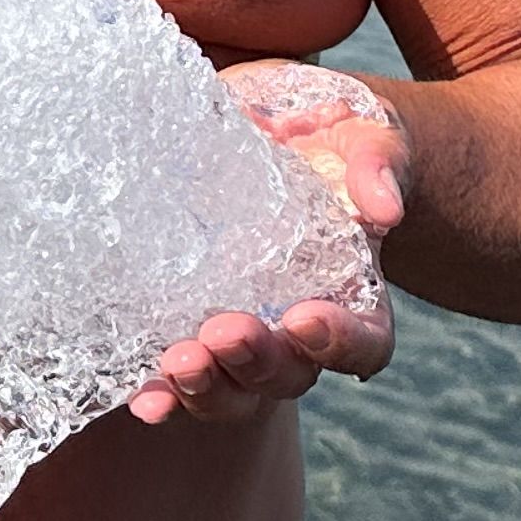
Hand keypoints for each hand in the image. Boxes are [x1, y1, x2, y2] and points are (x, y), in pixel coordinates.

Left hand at [127, 62, 411, 426]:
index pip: (366, 341)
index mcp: (353, 290)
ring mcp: (242, 335)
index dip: (341, 343)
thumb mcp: (363, 135)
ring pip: (232, 388)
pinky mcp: (190, 327)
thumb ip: (377, 163)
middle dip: (256, 362)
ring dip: (205, 387)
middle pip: (289, 374)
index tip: (304, 319)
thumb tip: (382, 207)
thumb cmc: (331, 136)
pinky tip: (139, 397)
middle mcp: (298, 329)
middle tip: (224, 332)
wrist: (270, 123)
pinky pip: (175, 376)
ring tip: (177, 361)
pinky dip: (159, 391)